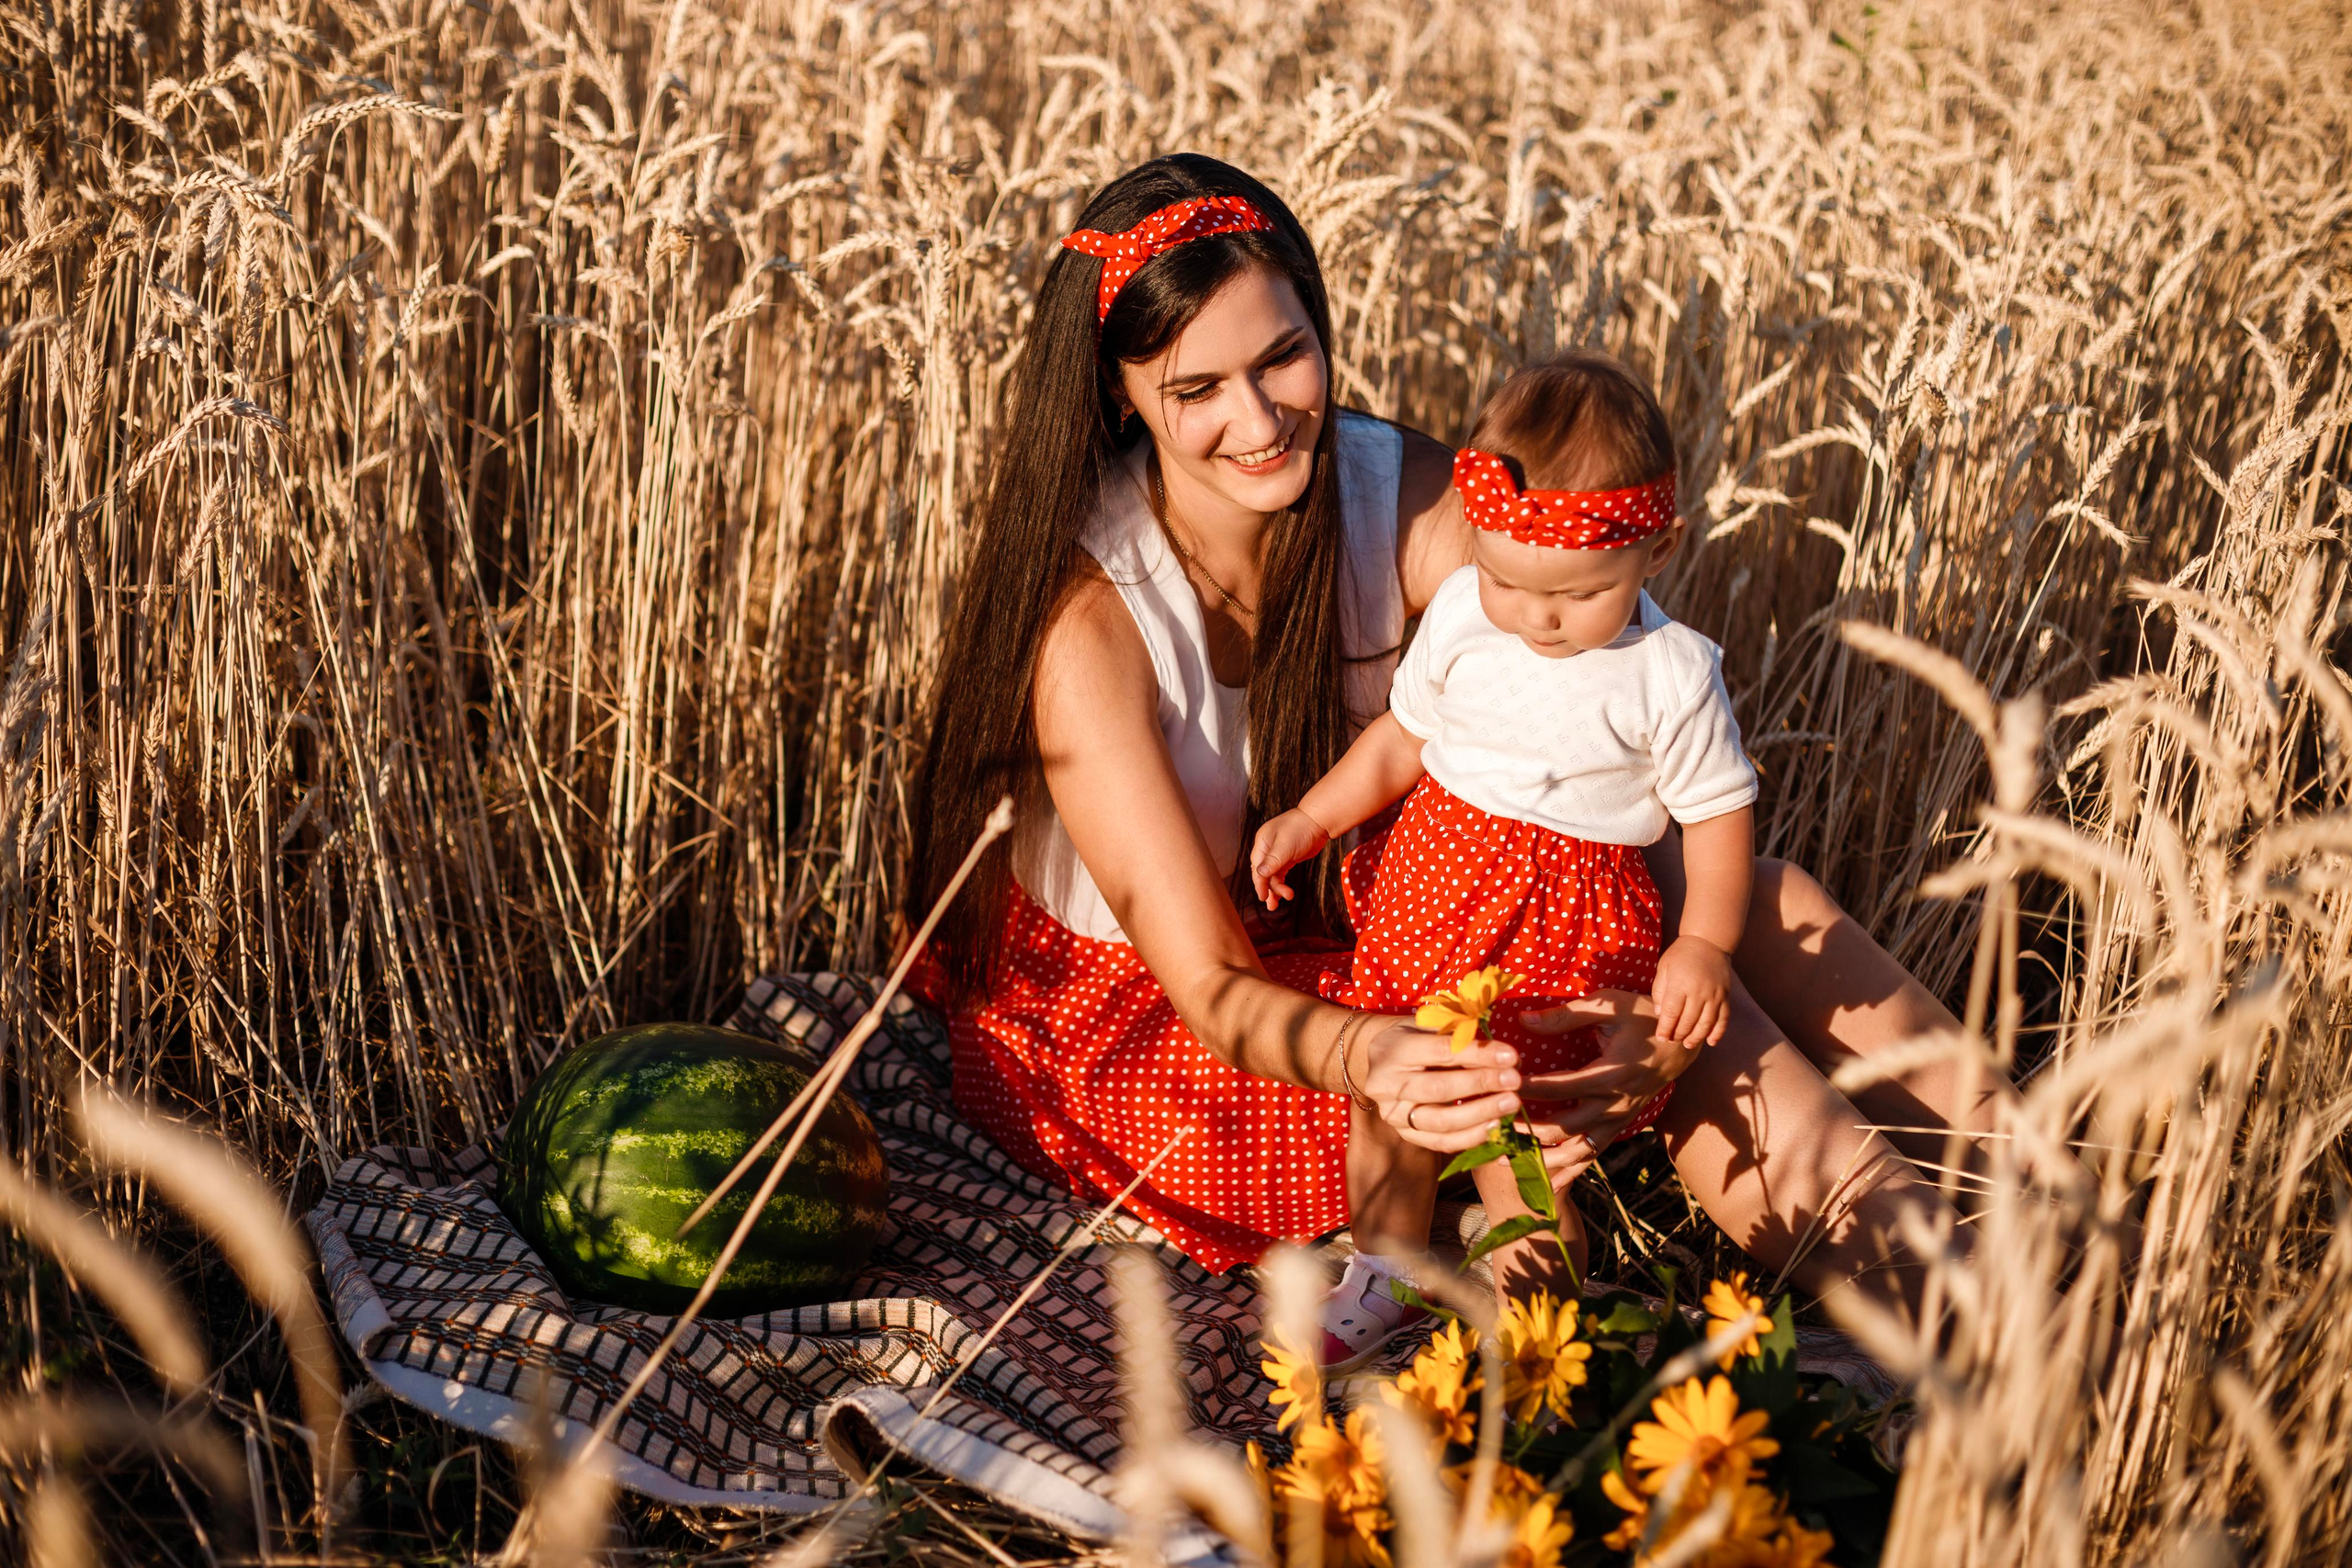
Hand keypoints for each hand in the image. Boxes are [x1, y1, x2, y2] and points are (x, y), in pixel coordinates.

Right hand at [1249, 809, 1331, 909]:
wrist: (1320, 821)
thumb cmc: (1301, 828)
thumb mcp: (1285, 845)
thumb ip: (1273, 861)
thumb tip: (1260, 874)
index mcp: (1262, 842)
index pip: (1257, 866)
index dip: (1259, 883)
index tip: (1263, 897)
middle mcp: (1267, 848)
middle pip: (1263, 873)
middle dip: (1267, 889)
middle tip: (1271, 906)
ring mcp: (1277, 853)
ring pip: (1272, 876)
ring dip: (1275, 890)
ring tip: (1276, 906)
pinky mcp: (1287, 858)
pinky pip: (1280, 874)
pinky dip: (1281, 884)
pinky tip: (1284, 894)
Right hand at [1353, 1017, 1524, 1153]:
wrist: (1382, 1062)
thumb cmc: (1413, 1037)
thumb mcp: (1429, 1026)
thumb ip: (1459, 1035)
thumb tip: (1502, 1053)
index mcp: (1393, 1050)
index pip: (1441, 1052)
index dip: (1478, 1054)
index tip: (1510, 1055)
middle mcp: (1387, 1085)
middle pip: (1440, 1088)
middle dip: (1481, 1084)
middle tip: (1515, 1080)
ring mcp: (1394, 1114)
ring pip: (1441, 1121)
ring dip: (1481, 1113)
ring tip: (1511, 1103)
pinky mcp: (1406, 1135)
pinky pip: (1441, 1143)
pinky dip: (1471, 1137)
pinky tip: (1496, 1126)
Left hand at [1511, 989, 1702, 1170]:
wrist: (1683, 1042)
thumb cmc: (1645, 1016)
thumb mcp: (1610, 1005)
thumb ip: (1566, 1015)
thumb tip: (1524, 1020)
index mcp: (1612, 1074)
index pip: (1561, 1086)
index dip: (1529, 1088)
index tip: (1500, 1085)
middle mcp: (1616, 1103)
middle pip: (1567, 1126)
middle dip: (1529, 1130)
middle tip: (1495, 1127)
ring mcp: (1620, 1118)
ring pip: (1580, 1149)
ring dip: (1546, 1158)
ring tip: (1510, 1160)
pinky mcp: (1621, 1125)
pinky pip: (1595, 1152)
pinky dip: (1571, 1169)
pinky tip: (1548, 1182)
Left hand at [1650, 936, 1732, 1045]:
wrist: (1708, 941)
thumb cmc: (1680, 955)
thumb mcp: (1663, 968)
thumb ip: (1659, 991)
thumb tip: (1659, 1014)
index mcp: (1680, 984)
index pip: (1671, 1013)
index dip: (1665, 1028)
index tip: (1660, 1037)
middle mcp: (1699, 991)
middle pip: (1688, 1021)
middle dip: (1678, 1035)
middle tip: (1672, 1041)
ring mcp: (1715, 995)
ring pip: (1706, 1024)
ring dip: (1696, 1038)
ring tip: (1687, 1045)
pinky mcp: (1725, 997)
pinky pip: (1723, 1019)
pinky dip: (1718, 1033)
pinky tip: (1711, 1042)